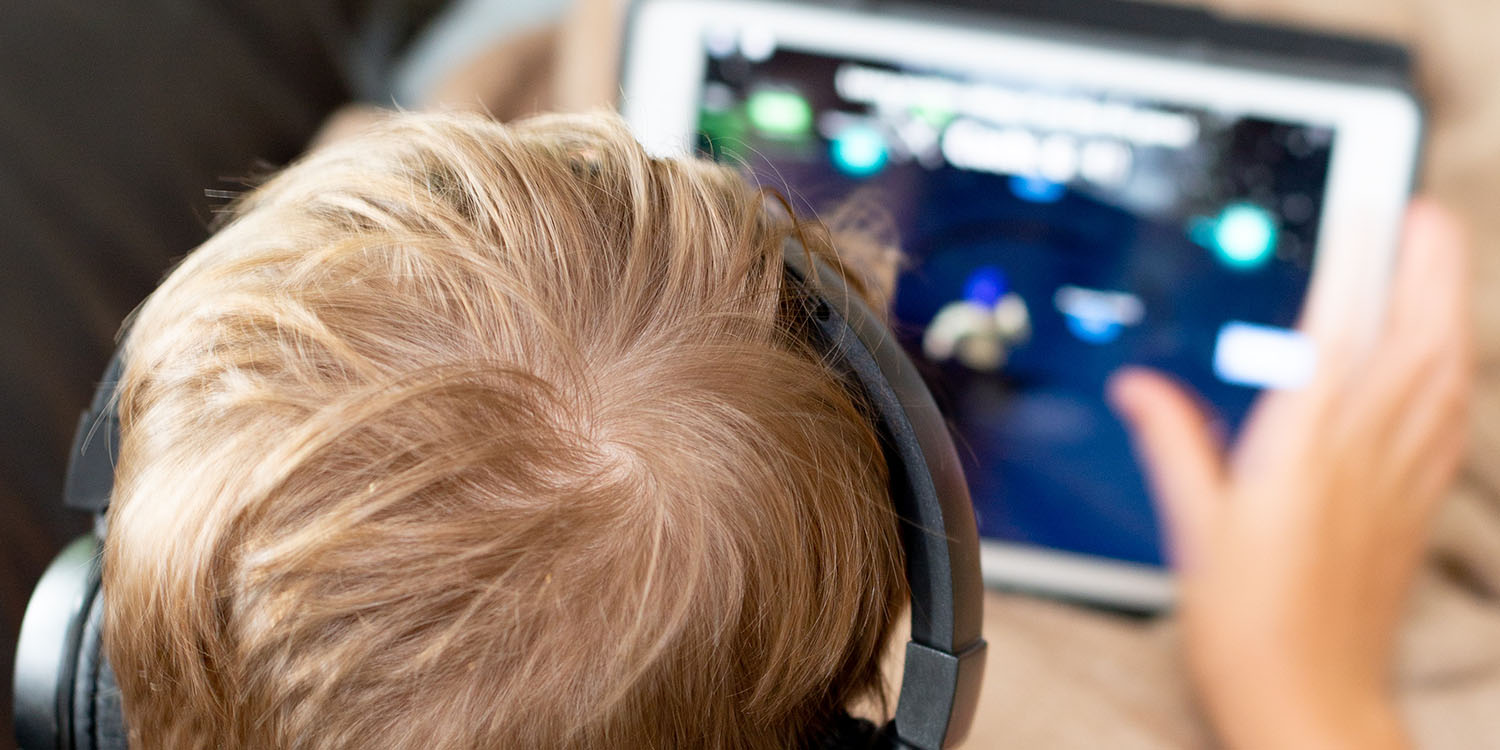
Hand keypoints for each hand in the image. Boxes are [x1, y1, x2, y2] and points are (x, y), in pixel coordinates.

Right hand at [1108, 202, 1471, 748]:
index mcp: (1302, 449)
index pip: (1339, 330)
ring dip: (1450, 305)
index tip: (1365, 202)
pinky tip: (1448, 354)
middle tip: (1423, 209)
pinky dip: (1453, 369)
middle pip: (1419, 337)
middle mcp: (1364, 454)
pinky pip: (1450, 419)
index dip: (1357, 258)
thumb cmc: (1246, 623)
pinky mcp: (1416, 507)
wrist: (1309, 698)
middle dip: (1429, 265)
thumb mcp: (1192, 527)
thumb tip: (1141, 388)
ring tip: (1441, 256)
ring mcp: (1401, 479)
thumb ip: (1172, 442)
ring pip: (1446, 372)